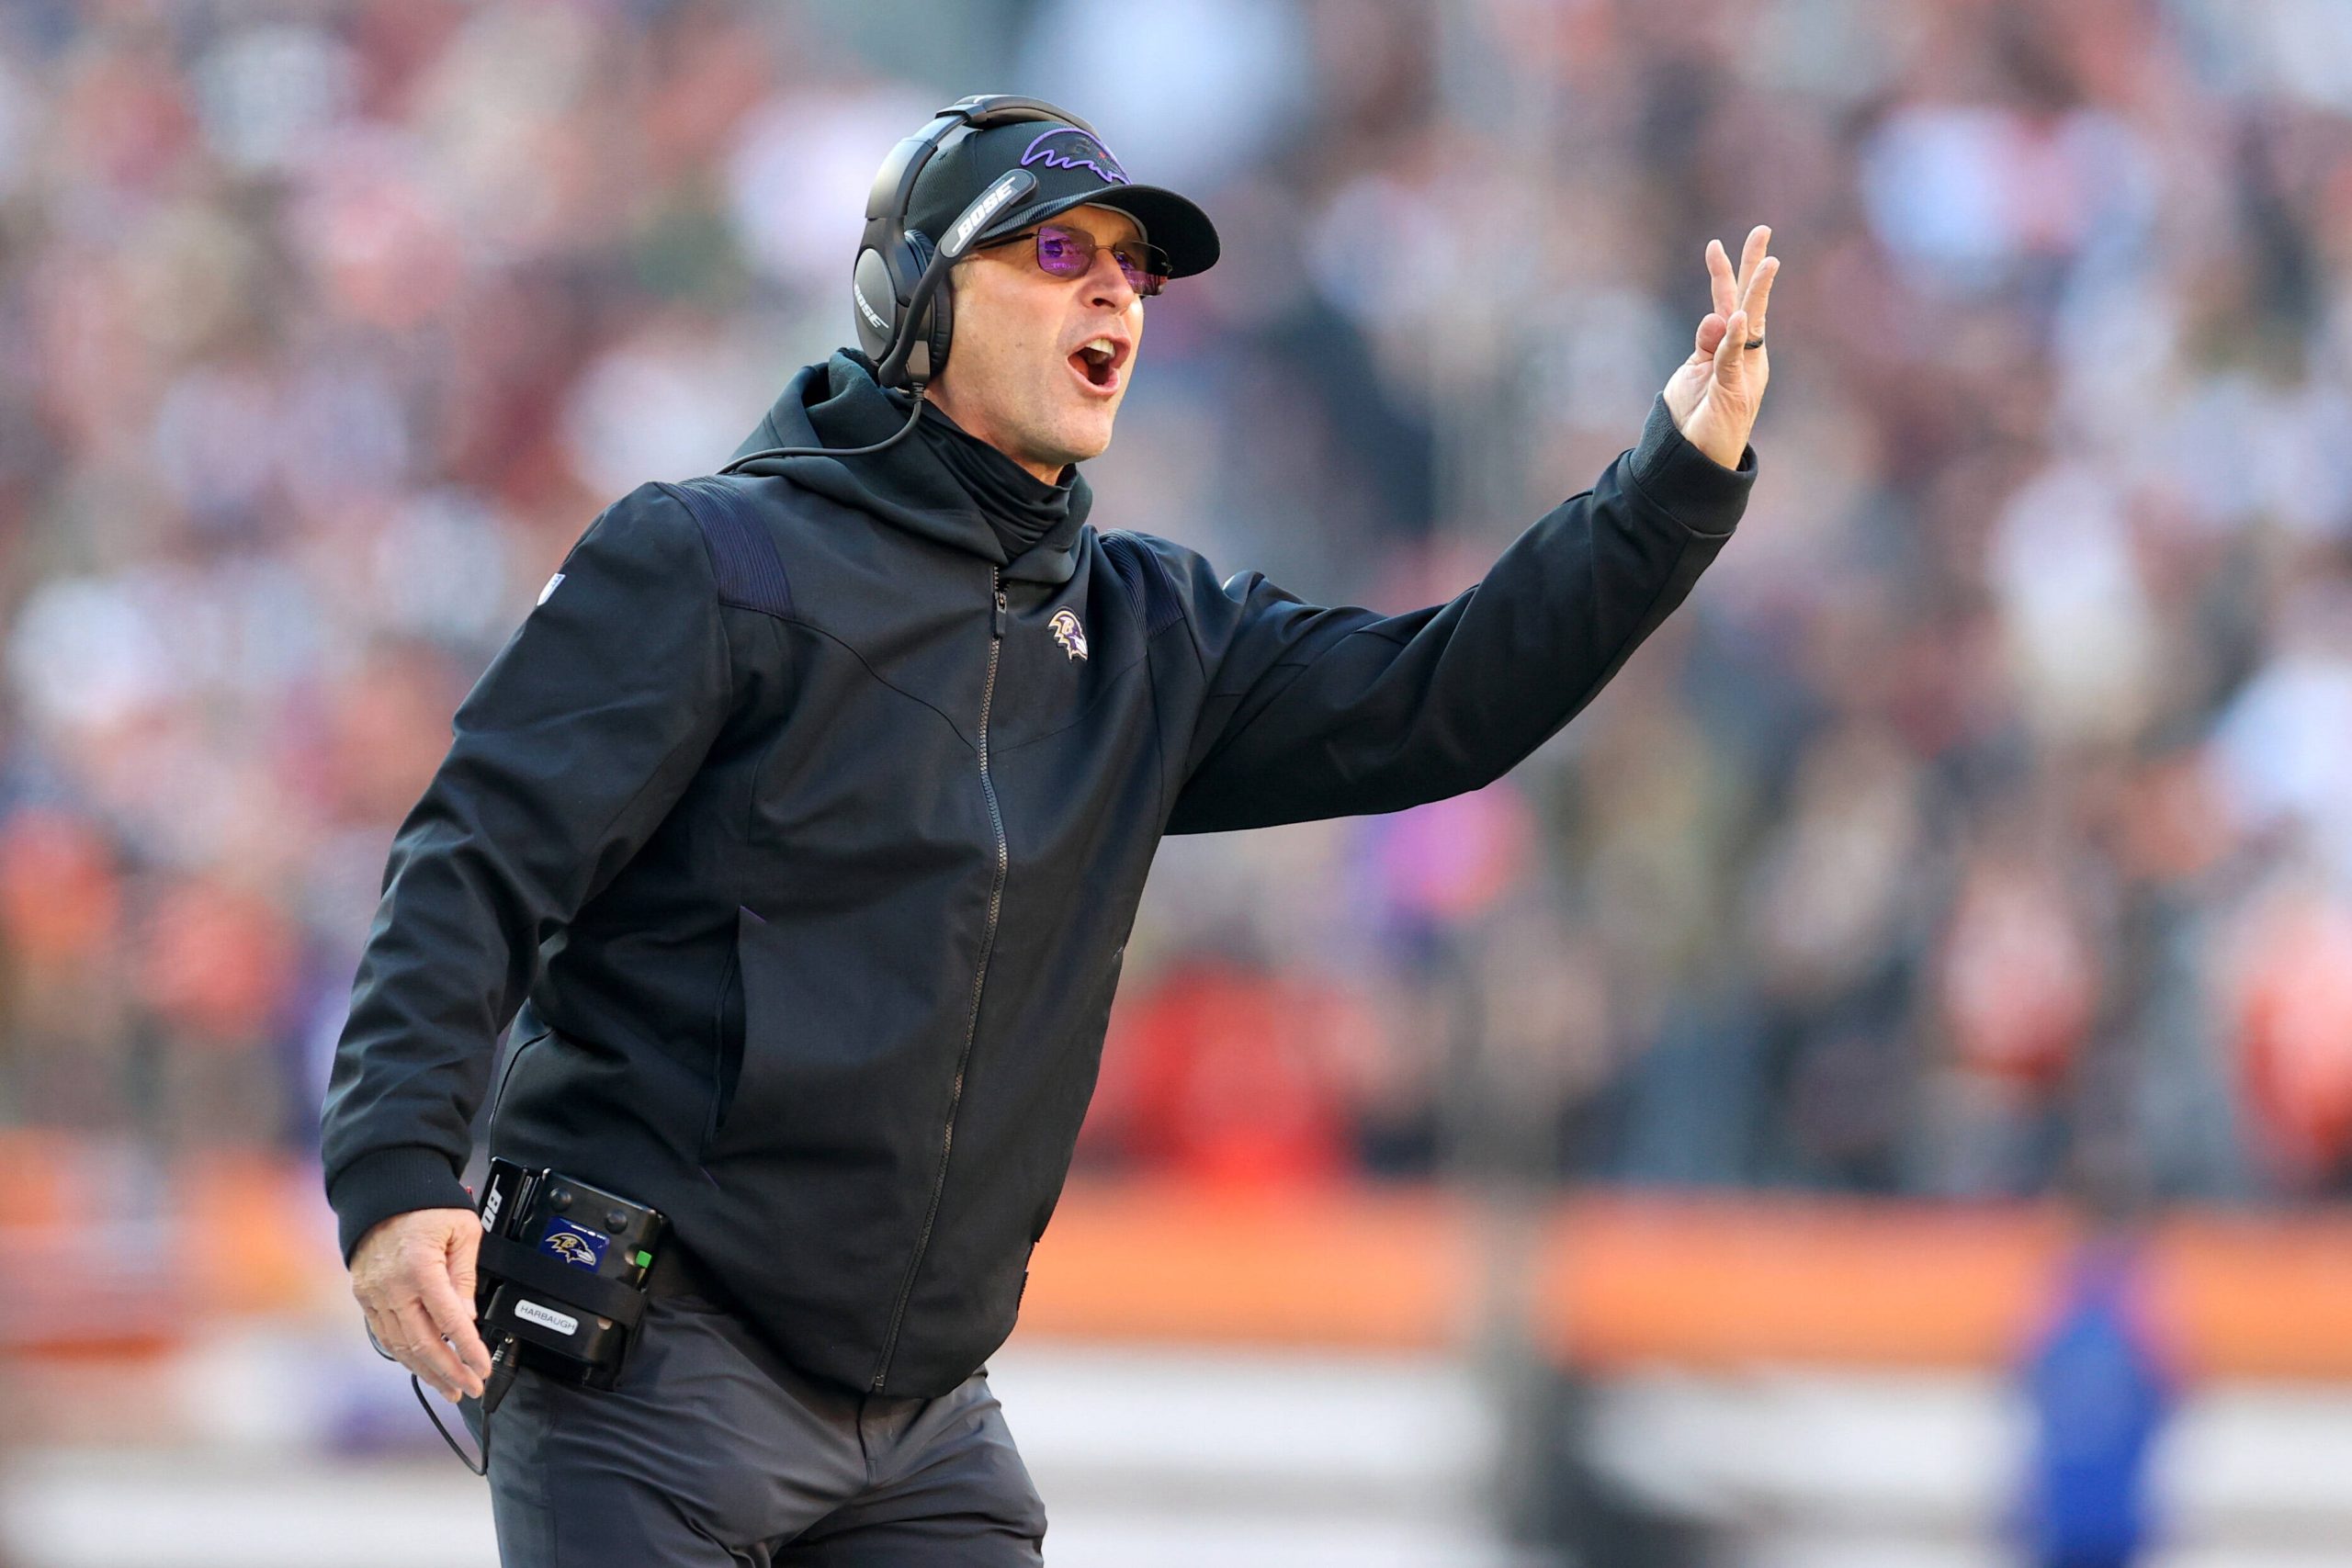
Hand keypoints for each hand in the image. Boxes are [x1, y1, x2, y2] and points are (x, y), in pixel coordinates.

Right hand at [349, 1207, 492, 1401]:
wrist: (383, 1192)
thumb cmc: (427, 1206)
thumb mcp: (463, 1230)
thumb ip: (465, 1275)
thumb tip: (467, 1317)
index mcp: (420, 1267)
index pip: (449, 1321)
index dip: (468, 1350)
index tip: (482, 1369)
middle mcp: (392, 1286)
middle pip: (422, 1343)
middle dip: (449, 1371)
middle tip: (470, 1388)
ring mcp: (374, 1294)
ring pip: (400, 1346)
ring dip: (426, 1371)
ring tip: (449, 1387)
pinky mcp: (364, 1297)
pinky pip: (384, 1335)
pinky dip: (404, 1355)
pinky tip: (421, 1367)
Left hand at [1661, 224, 1778, 470]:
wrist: (1696, 458)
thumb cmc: (1696, 416)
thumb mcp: (1695, 372)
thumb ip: (1706, 344)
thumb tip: (1717, 316)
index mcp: (1733, 347)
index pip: (1730, 302)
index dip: (1722, 274)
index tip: (1714, 244)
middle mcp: (1745, 354)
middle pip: (1751, 302)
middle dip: (1755, 266)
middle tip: (1763, 230)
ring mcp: (1743, 370)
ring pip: (1752, 323)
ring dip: (1759, 292)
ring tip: (1770, 261)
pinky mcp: (1734, 390)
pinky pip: (1733, 358)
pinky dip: (1735, 338)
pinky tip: (1738, 316)